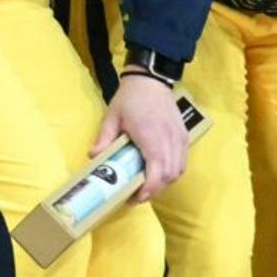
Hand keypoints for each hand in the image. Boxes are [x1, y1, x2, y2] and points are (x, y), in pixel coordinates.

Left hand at [100, 72, 189, 198]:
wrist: (150, 79)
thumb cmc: (130, 98)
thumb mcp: (112, 117)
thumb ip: (104, 139)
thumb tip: (93, 157)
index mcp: (150, 136)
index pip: (157, 172)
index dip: (149, 189)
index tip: (135, 197)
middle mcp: (169, 139)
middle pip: (169, 176)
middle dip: (155, 190)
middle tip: (137, 194)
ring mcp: (179, 138)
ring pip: (178, 171)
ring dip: (165, 182)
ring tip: (147, 184)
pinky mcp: (184, 135)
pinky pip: (182, 161)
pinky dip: (172, 171)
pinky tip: (159, 171)